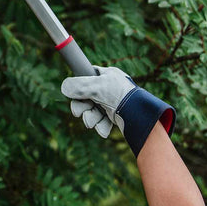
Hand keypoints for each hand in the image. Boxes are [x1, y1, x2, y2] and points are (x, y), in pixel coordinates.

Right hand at [61, 66, 175, 156]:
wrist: (142, 116)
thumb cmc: (121, 95)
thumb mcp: (97, 86)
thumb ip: (78, 86)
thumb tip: (64, 87)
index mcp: (107, 76)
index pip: (86, 77)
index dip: (78, 87)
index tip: (73, 94)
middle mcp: (109, 89)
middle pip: (86, 98)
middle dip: (82, 107)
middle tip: (79, 113)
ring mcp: (113, 103)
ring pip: (93, 111)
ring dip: (90, 118)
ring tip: (93, 122)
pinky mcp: (117, 117)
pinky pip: (103, 121)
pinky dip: (101, 126)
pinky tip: (104, 129)